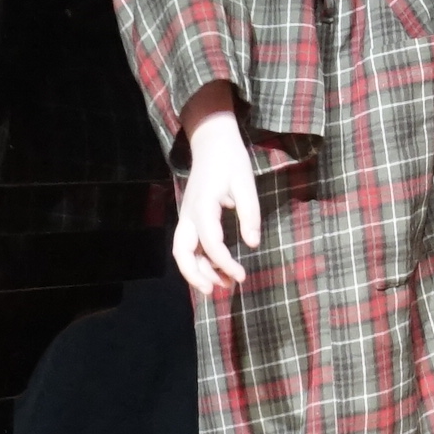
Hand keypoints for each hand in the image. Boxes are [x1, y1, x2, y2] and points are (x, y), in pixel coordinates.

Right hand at [175, 100, 262, 294]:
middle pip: (182, 252)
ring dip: (197, 271)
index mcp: (203, 206)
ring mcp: (187, 217)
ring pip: (182, 251)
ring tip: (221, 285)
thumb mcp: (245, 184)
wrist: (211, 142)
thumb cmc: (230, 160)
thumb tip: (252, 244)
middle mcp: (189, 215)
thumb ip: (249, 213)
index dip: (224, 263)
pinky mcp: (190, 218)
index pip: (210, 243)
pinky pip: (189, 245)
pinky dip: (199, 261)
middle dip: (195, 275)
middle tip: (216, 291)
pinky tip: (217, 270)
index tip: (241, 275)